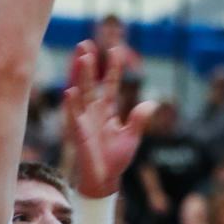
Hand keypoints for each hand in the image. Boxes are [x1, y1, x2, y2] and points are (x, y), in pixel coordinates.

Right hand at [65, 42, 154, 196]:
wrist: (105, 180)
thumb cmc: (116, 159)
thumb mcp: (132, 137)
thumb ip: (139, 120)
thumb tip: (152, 104)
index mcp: (107, 111)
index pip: (110, 85)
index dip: (113, 68)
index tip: (116, 49)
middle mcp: (93, 112)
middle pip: (91, 83)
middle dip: (88, 64)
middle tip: (86, 43)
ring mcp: (84, 121)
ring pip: (81, 94)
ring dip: (80, 76)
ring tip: (82, 57)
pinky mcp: (79, 134)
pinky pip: (74, 117)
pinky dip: (72, 104)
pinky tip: (70, 90)